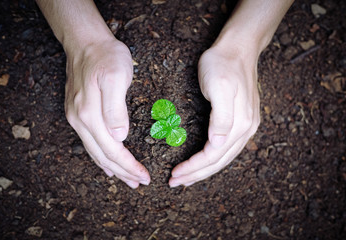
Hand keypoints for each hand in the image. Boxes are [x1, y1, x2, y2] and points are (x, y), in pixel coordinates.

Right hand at [64, 38, 149, 187]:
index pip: (112, 150)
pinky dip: (100, 157)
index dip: (129, 166)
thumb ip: (116, 109)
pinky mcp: (77, 113)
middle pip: (103, 156)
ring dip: (112, 168)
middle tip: (140, 183)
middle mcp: (80, 120)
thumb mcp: (116, 77)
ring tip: (127, 179)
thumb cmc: (106, 57)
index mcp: (90, 115)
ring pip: (95, 152)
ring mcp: (76, 118)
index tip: (145, 176)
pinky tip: (106, 164)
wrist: (86, 42)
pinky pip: (89, 143)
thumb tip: (119, 137)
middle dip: (123, 172)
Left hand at [169, 45, 259, 186]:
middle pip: (219, 161)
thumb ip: (221, 116)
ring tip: (187, 178)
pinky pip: (227, 148)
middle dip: (196, 174)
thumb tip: (218, 144)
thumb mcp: (219, 85)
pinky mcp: (243, 121)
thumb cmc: (222, 64)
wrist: (238, 49)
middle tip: (175, 182)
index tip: (173, 174)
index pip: (212, 155)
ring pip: (223, 158)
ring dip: (204, 170)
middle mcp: (245, 129)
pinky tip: (204, 162)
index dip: (193, 167)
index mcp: (239, 123)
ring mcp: (246, 126)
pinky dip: (213, 159)